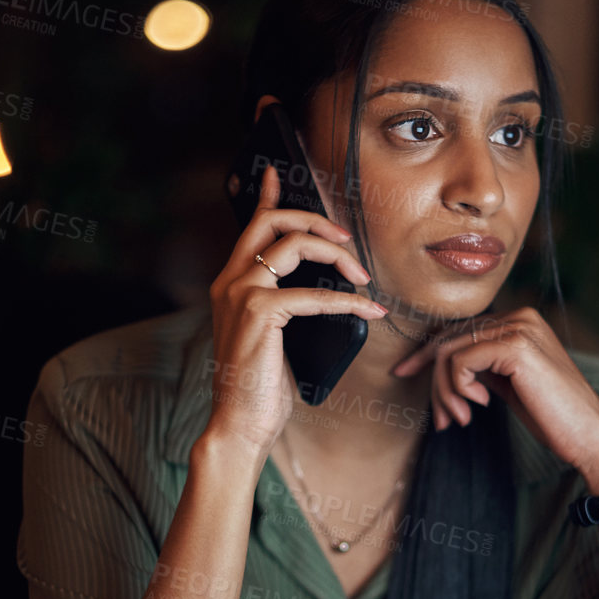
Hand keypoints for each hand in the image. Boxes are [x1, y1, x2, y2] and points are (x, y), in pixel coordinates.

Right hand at [203, 165, 386, 461]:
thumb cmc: (260, 386)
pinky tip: (367, 312)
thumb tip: (321, 286)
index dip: (267, 196)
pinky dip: (346, 301)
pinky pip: (312, 294)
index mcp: (231, 284)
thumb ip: (283, 304)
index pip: (250, 226)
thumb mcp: (272, 336)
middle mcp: (230, 282)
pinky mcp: (258, 314)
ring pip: (293, 245)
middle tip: (346, 238)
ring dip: (337, 254)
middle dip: (314, 218)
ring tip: (361, 276)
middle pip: (271, 221)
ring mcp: (241, 295)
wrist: (241, 424)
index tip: (279, 174)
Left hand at [389, 307, 598, 485]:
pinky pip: (461, 361)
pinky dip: (458, 387)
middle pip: (449, 339)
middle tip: (440, 420)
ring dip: (444, 392)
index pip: (459, 330)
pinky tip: (478, 406)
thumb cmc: (553, 417)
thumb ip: (482, 367)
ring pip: (450, 351)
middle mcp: (519, 316)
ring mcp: (518, 327)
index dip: (426, 354)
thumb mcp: (509, 384)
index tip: (403, 374)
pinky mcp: (515, 346)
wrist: (590, 436)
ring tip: (458, 420)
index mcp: (520, 321)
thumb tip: (443, 366)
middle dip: (434, 383)